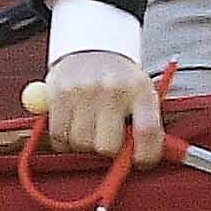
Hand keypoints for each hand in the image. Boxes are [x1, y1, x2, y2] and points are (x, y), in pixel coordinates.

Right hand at [37, 49, 166, 167]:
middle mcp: (112, 89)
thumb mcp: (142, 93)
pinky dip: (65, 141)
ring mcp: (83, 91)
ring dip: (85, 145)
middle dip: (109, 150)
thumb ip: (147, 123)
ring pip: (81, 144)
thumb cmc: (121, 79)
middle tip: (109, 139)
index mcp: (139, 90)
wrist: (92, 48)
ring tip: (91, 129)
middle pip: (108, 146)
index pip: (148, 132)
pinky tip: (73, 126)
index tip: (142, 162)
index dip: (146, 156)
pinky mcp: (58, 94)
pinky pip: (59, 137)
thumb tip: (153, 159)